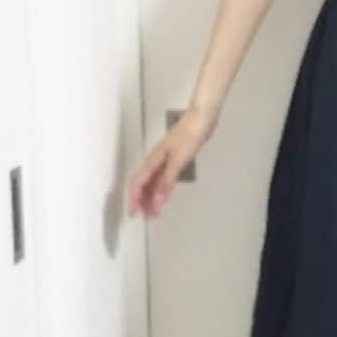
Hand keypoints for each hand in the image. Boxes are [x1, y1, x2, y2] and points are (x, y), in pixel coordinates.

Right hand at [127, 104, 218, 218]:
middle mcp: (156, 161)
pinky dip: (162, 188)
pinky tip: (165, 195)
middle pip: (144, 184)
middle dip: (143, 201)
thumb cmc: (190, 135)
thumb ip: (167, 181)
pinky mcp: (174, 158)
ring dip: (152, 196)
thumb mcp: (178, 161)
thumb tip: (157, 201)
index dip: (134, 199)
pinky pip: (162, 177)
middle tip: (148, 217)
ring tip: (156, 211)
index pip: (138, 184)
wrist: (202, 119)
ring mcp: (164, 159)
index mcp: (153, 161)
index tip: (134, 214)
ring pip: (153, 181)